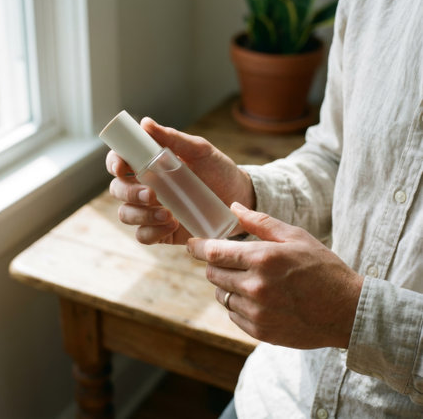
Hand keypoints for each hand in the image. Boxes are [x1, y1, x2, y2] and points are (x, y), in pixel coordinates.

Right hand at [106, 118, 254, 244]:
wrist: (239, 198)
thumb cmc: (218, 170)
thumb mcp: (200, 150)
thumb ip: (173, 138)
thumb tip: (145, 123)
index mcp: (149, 164)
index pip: (120, 161)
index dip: (113, 162)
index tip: (120, 166)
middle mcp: (145, 187)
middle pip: (118, 190)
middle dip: (128, 193)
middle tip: (152, 194)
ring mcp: (152, 210)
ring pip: (126, 214)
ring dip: (140, 215)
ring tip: (167, 214)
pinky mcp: (161, 231)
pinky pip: (143, 236)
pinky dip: (151, 232)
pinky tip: (171, 225)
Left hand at [187, 203, 363, 348]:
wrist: (346, 311)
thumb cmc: (322, 268)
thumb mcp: (295, 236)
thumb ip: (260, 222)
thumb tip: (233, 207)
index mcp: (263, 259)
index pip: (215, 253)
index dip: (198, 247)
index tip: (191, 244)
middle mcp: (256, 287)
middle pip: (213, 273)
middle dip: (214, 264)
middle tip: (229, 259)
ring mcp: (257, 312)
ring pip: (221, 294)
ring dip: (226, 284)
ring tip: (247, 278)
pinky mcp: (259, 331)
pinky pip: (232, 313)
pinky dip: (237, 303)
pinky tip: (256, 297)